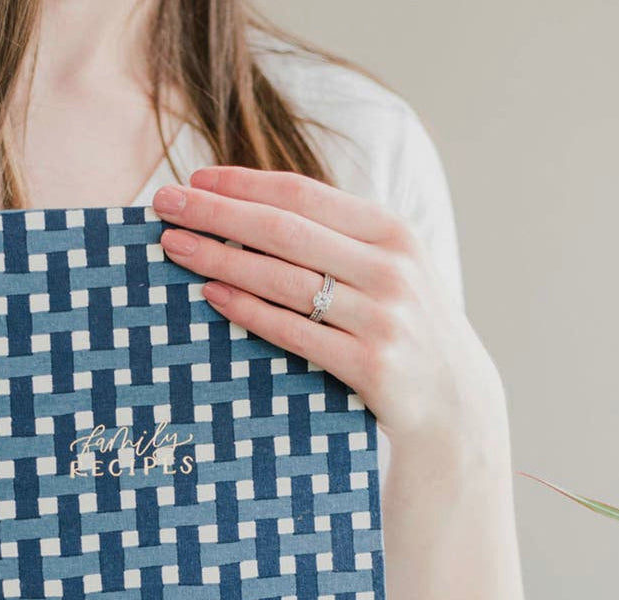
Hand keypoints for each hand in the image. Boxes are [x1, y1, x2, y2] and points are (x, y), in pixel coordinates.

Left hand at [152, 166, 506, 459]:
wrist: (454, 403)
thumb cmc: (405, 328)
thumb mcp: (388, 270)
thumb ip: (337, 239)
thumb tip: (252, 209)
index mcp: (391, 232)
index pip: (303, 194)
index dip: (243, 183)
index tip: (194, 178)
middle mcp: (389, 268)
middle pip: (283, 230)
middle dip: (216, 212)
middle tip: (164, 204)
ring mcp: (381, 318)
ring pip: (282, 279)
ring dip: (219, 259)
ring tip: (174, 247)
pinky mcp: (369, 365)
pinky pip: (292, 332)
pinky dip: (246, 311)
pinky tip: (210, 295)